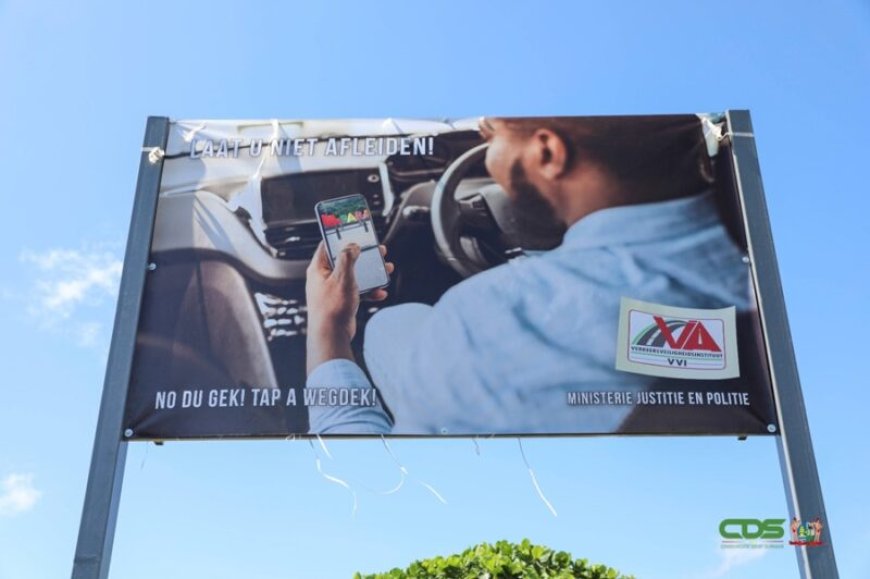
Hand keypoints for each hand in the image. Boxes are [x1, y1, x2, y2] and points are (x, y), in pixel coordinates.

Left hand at [305, 241, 393, 373]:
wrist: (331, 336)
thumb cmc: (332, 308)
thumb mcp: (342, 277)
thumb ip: (348, 258)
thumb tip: (352, 246)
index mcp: (318, 269)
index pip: (328, 245)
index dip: (342, 237)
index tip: (355, 231)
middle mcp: (324, 278)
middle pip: (346, 260)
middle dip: (364, 256)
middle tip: (378, 250)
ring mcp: (333, 290)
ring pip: (355, 276)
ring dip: (371, 273)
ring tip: (386, 269)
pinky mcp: (342, 302)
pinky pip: (358, 292)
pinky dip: (369, 291)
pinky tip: (381, 293)